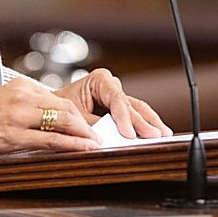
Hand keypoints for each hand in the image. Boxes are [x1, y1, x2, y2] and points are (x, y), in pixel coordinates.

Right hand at [0, 77, 100, 155]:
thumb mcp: (7, 100)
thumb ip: (29, 105)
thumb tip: (55, 119)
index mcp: (23, 86)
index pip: (60, 100)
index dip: (82, 114)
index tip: (95, 124)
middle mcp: (23, 97)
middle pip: (67, 108)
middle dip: (88, 124)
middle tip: (103, 136)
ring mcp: (18, 115)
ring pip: (62, 121)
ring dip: (85, 134)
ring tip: (97, 144)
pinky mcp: (13, 135)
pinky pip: (49, 139)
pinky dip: (72, 144)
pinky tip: (84, 149)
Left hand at [53, 68, 171, 139]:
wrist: (54, 111)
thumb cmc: (61, 109)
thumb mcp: (73, 116)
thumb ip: (92, 125)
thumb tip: (108, 136)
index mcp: (99, 80)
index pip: (116, 99)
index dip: (124, 117)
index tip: (129, 134)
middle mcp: (111, 86)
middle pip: (131, 105)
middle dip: (143, 122)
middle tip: (155, 135)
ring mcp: (117, 97)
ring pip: (138, 110)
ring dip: (150, 123)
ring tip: (163, 134)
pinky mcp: (120, 110)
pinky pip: (135, 117)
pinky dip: (145, 126)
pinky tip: (156, 133)